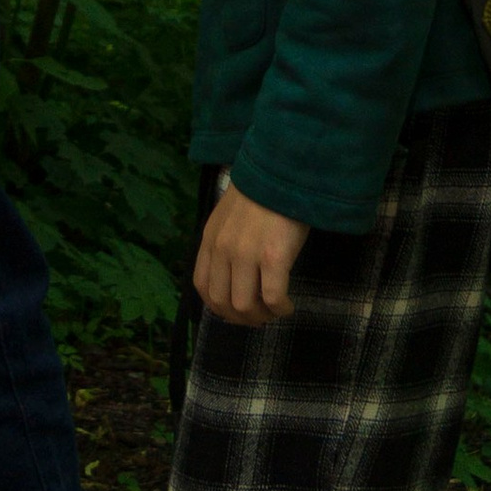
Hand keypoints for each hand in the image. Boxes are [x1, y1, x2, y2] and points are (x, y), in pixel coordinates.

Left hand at [194, 182, 309, 327]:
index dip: (219, 307)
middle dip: (242, 318)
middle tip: (261, 315)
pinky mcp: (273, 257)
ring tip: (275, 310)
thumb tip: (231, 277)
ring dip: (262, 316)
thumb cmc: (260, 193)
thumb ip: (224, 244)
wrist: (282, 171)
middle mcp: (223, 251)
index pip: (203, 288)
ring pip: (245, 306)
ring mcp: (246, 255)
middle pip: (223, 304)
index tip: (237, 311)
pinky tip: (288, 306)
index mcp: (210, 240)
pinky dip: (280, 309)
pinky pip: (272, 298)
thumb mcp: (228, 217)